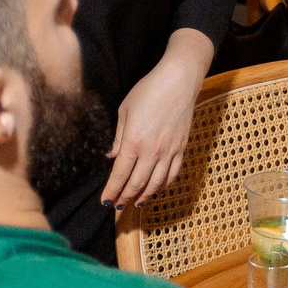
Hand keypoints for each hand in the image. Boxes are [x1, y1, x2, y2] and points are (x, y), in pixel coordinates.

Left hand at [102, 38, 209, 206]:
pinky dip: (164, 185)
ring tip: (136, 204)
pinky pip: (172, 174)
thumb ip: (119, 137)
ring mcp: (169, 152)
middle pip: (137, 183)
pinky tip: (157, 190)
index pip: (120, 174)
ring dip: (144, 196)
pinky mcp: (181, 149)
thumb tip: (112, 156)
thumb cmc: (148, 91)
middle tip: (118, 206)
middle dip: (125, 197)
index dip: (112, 191)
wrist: (178, 81)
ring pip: (156, 183)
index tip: (105, 202)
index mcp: (133, 141)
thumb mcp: (125, 111)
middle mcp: (151, 151)